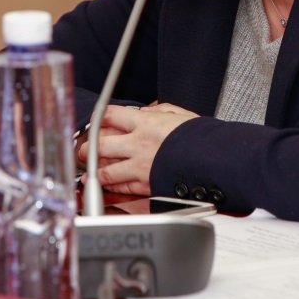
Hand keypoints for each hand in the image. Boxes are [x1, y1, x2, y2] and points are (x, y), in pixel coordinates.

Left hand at [78, 103, 197, 195]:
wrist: (215, 160)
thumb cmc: (201, 137)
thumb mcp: (180, 115)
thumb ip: (159, 111)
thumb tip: (144, 112)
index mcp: (145, 122)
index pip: (111, 116)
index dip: (99, 117)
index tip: (95, 120)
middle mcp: (138, 144)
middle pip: (101, 143)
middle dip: (88, 147)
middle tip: (83, 149)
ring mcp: (140, 166)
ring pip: (107, 169)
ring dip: (94, 170)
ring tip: (87, 171)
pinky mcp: (146, 185)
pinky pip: (122, 187)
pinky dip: (110, 187)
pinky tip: (103, 186)